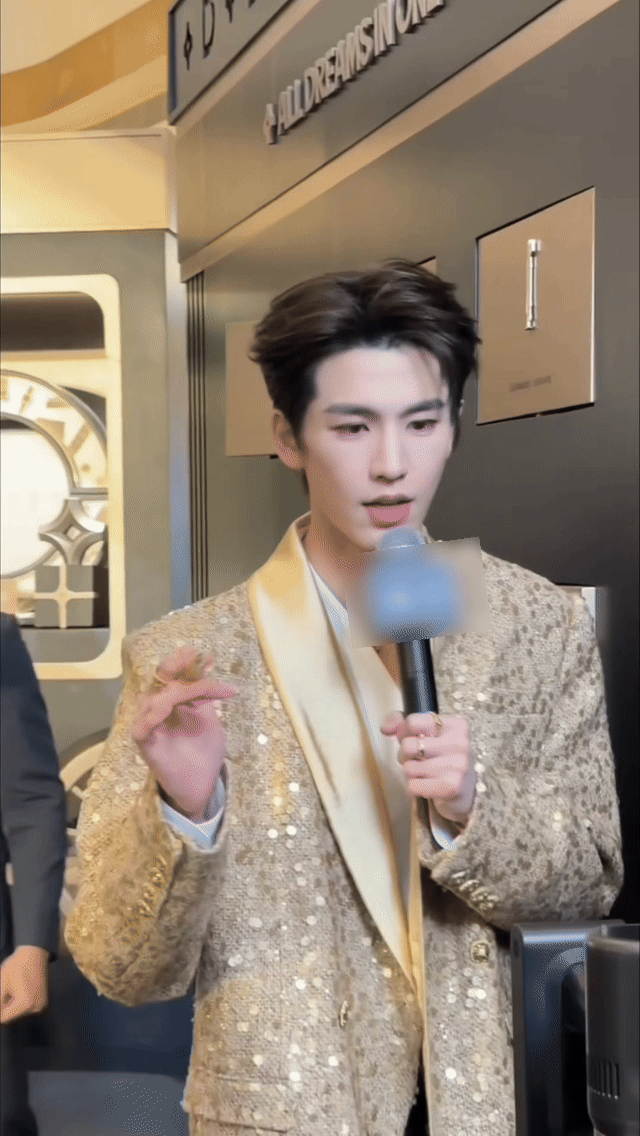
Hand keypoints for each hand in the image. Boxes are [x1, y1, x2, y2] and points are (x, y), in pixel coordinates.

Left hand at [1, 945, 49, 1023]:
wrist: (35, 954)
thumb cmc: (15, 967)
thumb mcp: (1, 984)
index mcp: (26, 1004)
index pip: (2, 1019)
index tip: (0, 995)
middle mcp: (37, 1009)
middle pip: (10, 1021)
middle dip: (3, 1011)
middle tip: (4, 992)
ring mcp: (43, 1008)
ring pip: (17, 1019)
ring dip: (10, 1010)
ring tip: (11, 992)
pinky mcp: (44, 1006)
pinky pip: (26, 1013)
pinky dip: (19, 1008)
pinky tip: (19, 994)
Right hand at [131, 645, 237, 821]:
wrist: (202, 785)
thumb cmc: (204, 752)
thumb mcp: (209, 718)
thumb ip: (205, 694)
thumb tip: (206, 662)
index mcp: (172, 701)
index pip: (175, 676)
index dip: (187, 664)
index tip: (208, 659)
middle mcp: (158, 709)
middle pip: (159, 681)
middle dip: (175, 667)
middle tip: (192, 658)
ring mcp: (150, 726)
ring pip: (155, 700)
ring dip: (177, 691)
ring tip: (202, 690)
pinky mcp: (146, 744)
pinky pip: (143, 727)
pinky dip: (152, 716)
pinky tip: (166, 709)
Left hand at [381, 711, 476, 826]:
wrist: (463, 790)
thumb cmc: (440, 757)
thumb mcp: (425, 732)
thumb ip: (401, 722)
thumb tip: (386, 729)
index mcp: (456, 725)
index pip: (412, 722)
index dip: (405, 733)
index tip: (415, 739)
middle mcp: (460, 743)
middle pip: (408, 745)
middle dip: (406, 755)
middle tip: (419, 759)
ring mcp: (458, 765)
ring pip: (408, 768)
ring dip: (411, 773)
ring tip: (425, 772)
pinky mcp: (451, 787)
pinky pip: (413, 786)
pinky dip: (414, 787)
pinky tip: (427, 784)